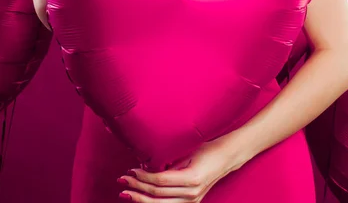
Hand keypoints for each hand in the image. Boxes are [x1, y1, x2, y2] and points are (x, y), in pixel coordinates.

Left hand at [117, 137, 238, 201]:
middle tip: (123, 180)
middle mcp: (192, 194)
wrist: (225, 158)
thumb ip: (169, 161)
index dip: (143, 176)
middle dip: (137, 188)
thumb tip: (146, 164)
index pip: (160, 181)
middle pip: (157, 196)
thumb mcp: (187, 152)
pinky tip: (141, 199)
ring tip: (127, 192)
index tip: (130, 170)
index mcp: (191, 178)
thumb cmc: (206, 150)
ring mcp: (192, 201)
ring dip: (141, 199)